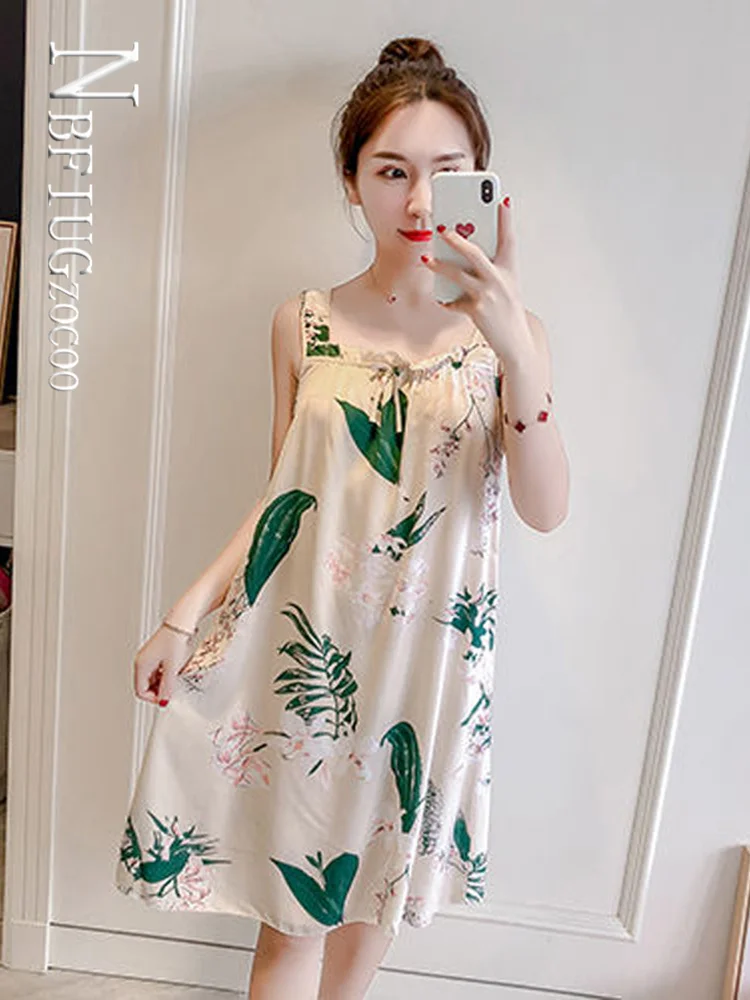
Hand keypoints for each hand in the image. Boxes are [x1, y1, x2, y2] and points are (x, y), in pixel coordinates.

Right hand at [133, 624, 193, 706]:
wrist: (181, 624)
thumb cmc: (175, 640)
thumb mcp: (172, 668)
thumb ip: (167, 687)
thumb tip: (164, 701)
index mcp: (141, 665)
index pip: (140, 691)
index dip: (153, 698)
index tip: (166, 698)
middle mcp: (141, 661)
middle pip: (145, 686)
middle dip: (158, 691)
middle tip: (172, 690)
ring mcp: (148, 658)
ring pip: (151, 679)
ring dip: (162, 683)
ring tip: (175, 679)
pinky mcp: (155, 654)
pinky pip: (157, 671)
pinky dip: (164, 675)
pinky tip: (175, 672)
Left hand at [422, 197, 535, 367]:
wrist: (515, 341)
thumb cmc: (507, 311)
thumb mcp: (506, 286)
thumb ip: (490, 269)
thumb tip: (464, 254)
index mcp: (509, 270)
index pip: (508, 239)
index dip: (506, 219)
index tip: (502, 200)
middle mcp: (499, 280)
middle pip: (475, 254)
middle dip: (457, 240)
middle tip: (442, 229)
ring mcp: (487, 295)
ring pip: (458, 275)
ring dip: (440, 266)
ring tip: (427, 260)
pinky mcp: (476, 311)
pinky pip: (455, 302)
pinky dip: (447, 301)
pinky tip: (442, 300)